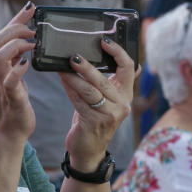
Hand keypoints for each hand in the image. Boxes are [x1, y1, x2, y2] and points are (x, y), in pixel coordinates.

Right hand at [0, 4, 36, 141]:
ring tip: (32, 45)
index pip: (2, 34)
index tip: (31, 7)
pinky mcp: (11, 97)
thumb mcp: (14, 75)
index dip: (16, 19)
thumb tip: (26, 39)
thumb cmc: (14, 102)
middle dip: (15, 28)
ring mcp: (1, 83)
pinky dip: (17, 70)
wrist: (8, 131)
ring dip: (16, 45)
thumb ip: (16, 57)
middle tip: (34, 30)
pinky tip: (27, 64)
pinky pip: (10, 81)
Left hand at [59, 39, 135, 171]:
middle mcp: (122, 104)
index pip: (129, 67)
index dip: (118, 52)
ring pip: (90, 90)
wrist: (88, 151)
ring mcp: (109, 115)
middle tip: (73, 56)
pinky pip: (79, 101)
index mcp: (126, 94)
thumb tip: (100, 53)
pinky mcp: (94, 123)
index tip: (104, 40)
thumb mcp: (104, 99)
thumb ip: (106, 80)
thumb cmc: (93, 119)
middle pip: (105, 79)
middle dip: (87, 66)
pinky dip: (69, 89)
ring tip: (62, 67)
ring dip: (73, 77)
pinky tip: (62, 79)